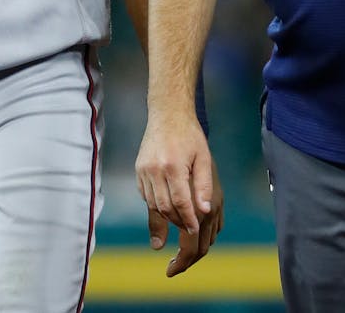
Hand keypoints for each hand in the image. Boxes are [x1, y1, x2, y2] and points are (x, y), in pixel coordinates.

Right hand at [136, 113, 221, 275]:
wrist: (168, 115)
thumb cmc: (190, 136)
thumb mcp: (203, 158)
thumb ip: (204, 186)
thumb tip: (205, 211)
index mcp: (173, 166)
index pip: (180, 202)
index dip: (188, 220)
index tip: (195, 230)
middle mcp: (154, 169)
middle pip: (164, 207)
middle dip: (177, 221)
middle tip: (189, 227)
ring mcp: (143, 170)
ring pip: (153, 204)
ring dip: (166, 216)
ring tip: (180, 219)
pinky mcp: (138, 170)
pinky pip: (145, 195)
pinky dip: (156, 204)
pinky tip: (168, 204)